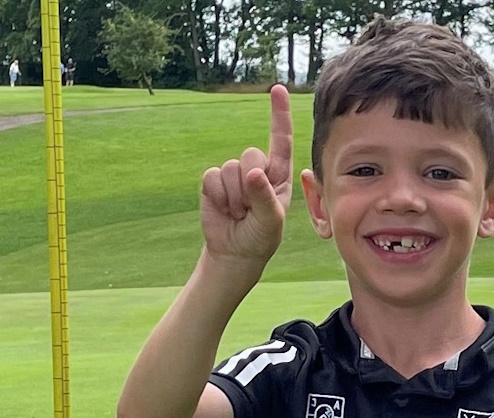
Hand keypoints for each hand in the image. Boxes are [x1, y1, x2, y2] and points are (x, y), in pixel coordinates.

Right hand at [200, 84, 292, 267]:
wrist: (235, 252)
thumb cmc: (261, 236)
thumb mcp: (271, 221)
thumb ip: (264, 196)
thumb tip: (251, 172)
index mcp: (278, 174)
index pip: (281, 140)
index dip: (279, 114)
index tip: (278, 89)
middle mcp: (257, 169)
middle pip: (251, 154)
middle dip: (249, 184)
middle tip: (250, 209)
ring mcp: (234, 174)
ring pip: (230, 168)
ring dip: (233, 197)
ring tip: (238, 213)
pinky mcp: (213, 181)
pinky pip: (212, 177)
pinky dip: (217, 197)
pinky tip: (224, 210)